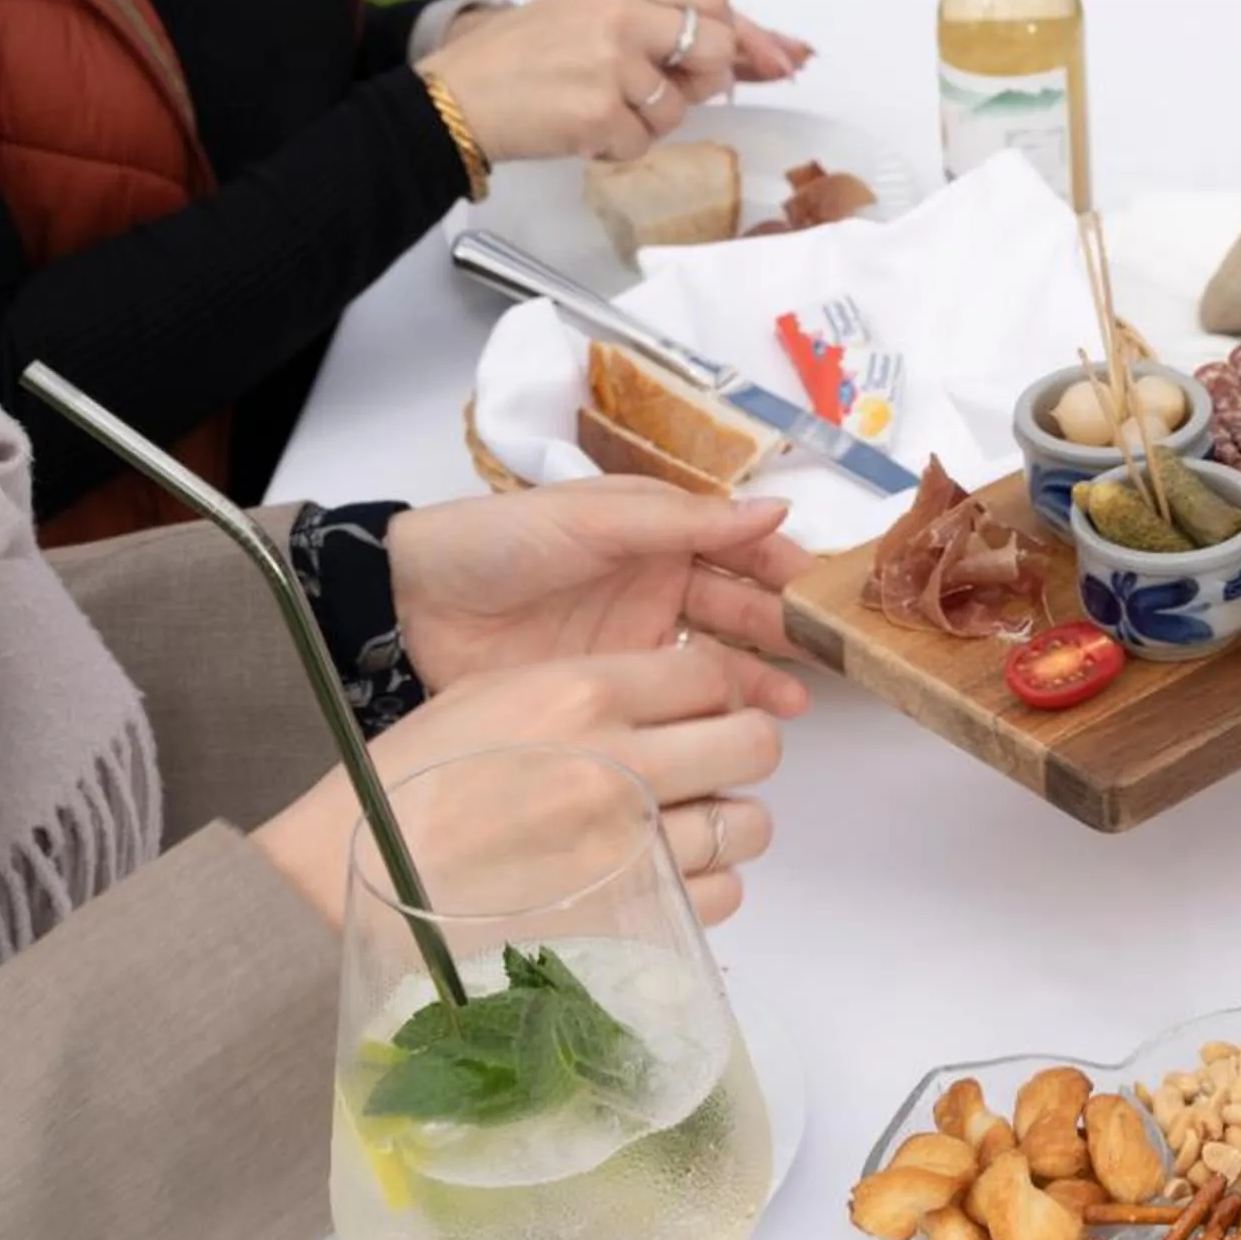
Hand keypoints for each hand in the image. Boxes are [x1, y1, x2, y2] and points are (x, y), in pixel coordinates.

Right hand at [252, 646, 784, 925]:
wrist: (344, 889)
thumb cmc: (406, 792)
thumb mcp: (493, 697)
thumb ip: (591, 687)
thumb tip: (672, 696)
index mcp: (582, 696)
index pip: (711, 674)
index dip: (712, 692)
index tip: (696, 709)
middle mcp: (620, 766)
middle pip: (753, 743)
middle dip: (737, 752)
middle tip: (705, 767)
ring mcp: (629, 848)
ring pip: (750, 825)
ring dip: (728, 825)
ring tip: (681, 829)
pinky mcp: (629, 918)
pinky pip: (720, 895)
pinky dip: (704, 888)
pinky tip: (661, 879)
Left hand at [386, 479, 816, 711]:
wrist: (413, 601)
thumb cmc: (501, 540)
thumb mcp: (595, 518)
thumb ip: (686, 521)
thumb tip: (778, 512)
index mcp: (661, 530)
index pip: (742, 545)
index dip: (785, 566)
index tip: (825, 596)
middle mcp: (660, 582)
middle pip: (741, 605)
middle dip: (785, 629)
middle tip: (826, 660)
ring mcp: (639, 638)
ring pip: (718, 656)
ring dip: (759, 676)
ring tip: (792, 706)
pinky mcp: (614, 686)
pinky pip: (676, 699)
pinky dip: (712, 712)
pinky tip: (740, 727)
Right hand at [418, 0, 812, 164]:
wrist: (450, 99)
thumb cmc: (518, 61)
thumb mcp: (589, 16)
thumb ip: (661, 26)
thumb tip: (755, 56)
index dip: (750, 33)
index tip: (780, 59)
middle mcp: (619, 13)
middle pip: (717, 47)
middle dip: (710, 80)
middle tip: (674, 91)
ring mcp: (611, 62)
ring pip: (680, 105)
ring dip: (650, 120)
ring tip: (596, 106)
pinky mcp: (599, 111)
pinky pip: (644, 142)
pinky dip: (618, 147)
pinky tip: (579, 129)